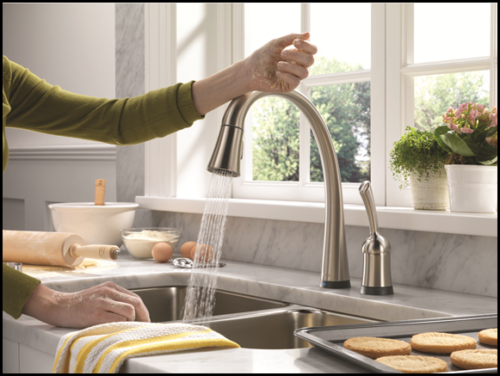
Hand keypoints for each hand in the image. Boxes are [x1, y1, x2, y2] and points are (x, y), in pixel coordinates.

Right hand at [22, 281, 149, 327]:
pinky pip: (118, 320)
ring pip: (129, 311)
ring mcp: (102, 303)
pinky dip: (122, 325)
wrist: (58, 306)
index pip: (135, 298)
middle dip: (144, 316)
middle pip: (136, 303)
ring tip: (127, 327)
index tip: (146, 319)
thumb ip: (115, 298)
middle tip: (145, 325)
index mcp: (111, 286)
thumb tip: (133, 311)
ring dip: (132, 321)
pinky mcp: (96, 314)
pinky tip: (117, 328)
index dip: (143, 310)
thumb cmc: (80, 303)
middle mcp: (108, 292)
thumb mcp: (100, 294)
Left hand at [244, 32, 317, 92]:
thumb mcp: (276, 44)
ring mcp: (294, 76)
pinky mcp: (289, 87)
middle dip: (296, 56)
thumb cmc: (262, 56)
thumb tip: (308, 34)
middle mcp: (298, 65)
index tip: (295, 43)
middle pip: (310, 61)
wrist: (250, 70)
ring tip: (278, 64)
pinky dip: (287, 75)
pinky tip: (277, 73)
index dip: (307, 46)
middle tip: (282, 54)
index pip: (312, 50)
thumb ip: (291, 38)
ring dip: (291, 67)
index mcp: (298, 54)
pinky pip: (296, 82)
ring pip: (305, 73)